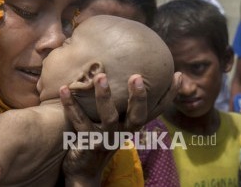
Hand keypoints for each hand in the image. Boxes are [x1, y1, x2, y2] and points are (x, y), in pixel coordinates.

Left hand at [60, 72, 181, 185]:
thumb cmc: (98, 139)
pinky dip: (71, 105)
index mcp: (130, 126)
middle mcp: (122, 133)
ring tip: (100, 76)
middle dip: (138, 97)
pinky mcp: (88, 144)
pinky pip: (79, 122)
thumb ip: (118, 105)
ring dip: (104, 96)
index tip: (179, 75)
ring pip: (109, 118)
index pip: (154, 111)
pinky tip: (64, 89)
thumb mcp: (113, 124)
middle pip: (137, 116)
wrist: (83, 171)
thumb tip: (115, 73)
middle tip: (137, 77)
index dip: (168, 96)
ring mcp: (105, 139)